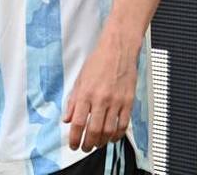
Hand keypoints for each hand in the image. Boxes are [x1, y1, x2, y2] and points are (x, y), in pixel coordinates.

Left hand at [63, 27, 137, 151]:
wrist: (119, 48)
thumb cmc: (99, 60)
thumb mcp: (80, 79)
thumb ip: (73, 101)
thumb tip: (67, 119)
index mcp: (86, 93)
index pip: (78, 123)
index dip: (74, 138)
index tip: (73, 145)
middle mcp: (101, 99)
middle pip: (93, 131)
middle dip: (87, 145)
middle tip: (84, 148)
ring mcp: (116, 101)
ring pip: (108, 131)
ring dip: (101, 142)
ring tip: (97, 144)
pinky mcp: (129, 101)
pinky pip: (123, 124)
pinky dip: (117, 135)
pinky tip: (112, 137)